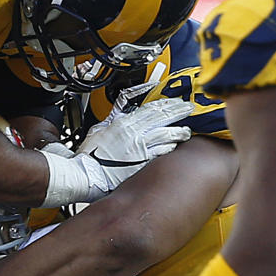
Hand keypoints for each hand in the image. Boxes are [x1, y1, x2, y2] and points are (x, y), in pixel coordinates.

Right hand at [79, 95, 194, 185]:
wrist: (85, 174)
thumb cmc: (88, 157)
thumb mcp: (97, 129)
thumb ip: (111, 120)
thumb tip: (117, 115)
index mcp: (123, 122)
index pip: (150, 107)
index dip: (165, 103)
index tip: (174, 101)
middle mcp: (134, 133)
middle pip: (162, 117)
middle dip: (178, 111)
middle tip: (189, 108)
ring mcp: (139, 147)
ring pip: (165, 134)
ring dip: (178, 131)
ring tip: (186, 131)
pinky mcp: (141, 162)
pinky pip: (161, 152)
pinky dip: (170, 147)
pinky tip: (175, 145)